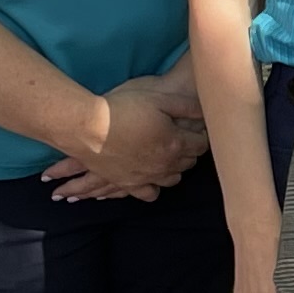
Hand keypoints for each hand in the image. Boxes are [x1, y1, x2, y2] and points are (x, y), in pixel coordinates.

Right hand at [43, 75, 211, 201]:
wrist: (87, 127)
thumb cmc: (123, 108)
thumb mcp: (158, 98)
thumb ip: (185, 106)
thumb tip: (206, 112)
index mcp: (176, 144)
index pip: (201, 144)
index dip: (202, 135)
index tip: (199, 128)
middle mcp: (166, 165)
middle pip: (189, 162)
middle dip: (190, 151)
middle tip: (185, 139)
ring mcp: (148, 177)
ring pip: (173, 179)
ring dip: (175, 169)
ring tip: (171, 157)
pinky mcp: (130, 184)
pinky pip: (149, 194)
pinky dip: (153, 189)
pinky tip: (152, 182)